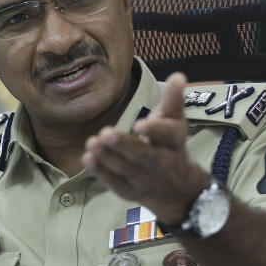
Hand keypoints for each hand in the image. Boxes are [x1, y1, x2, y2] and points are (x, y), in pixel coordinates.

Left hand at [83, 72, 210, 223]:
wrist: (178, 189)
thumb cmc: (170, 146)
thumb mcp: (175, 122)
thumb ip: (173, 99)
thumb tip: (178, 75)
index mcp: (173, 142)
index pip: (167, 135)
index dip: (154, 130)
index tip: (139, 123)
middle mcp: (161, 163)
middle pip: (143, 155)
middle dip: (125, 145)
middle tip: (106, 132)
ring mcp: (144, 179)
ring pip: (125, 168)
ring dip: (107, 156)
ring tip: (92, 142)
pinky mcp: (129, 190)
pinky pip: (114, 182)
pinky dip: (100, 171)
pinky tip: (88, 157)